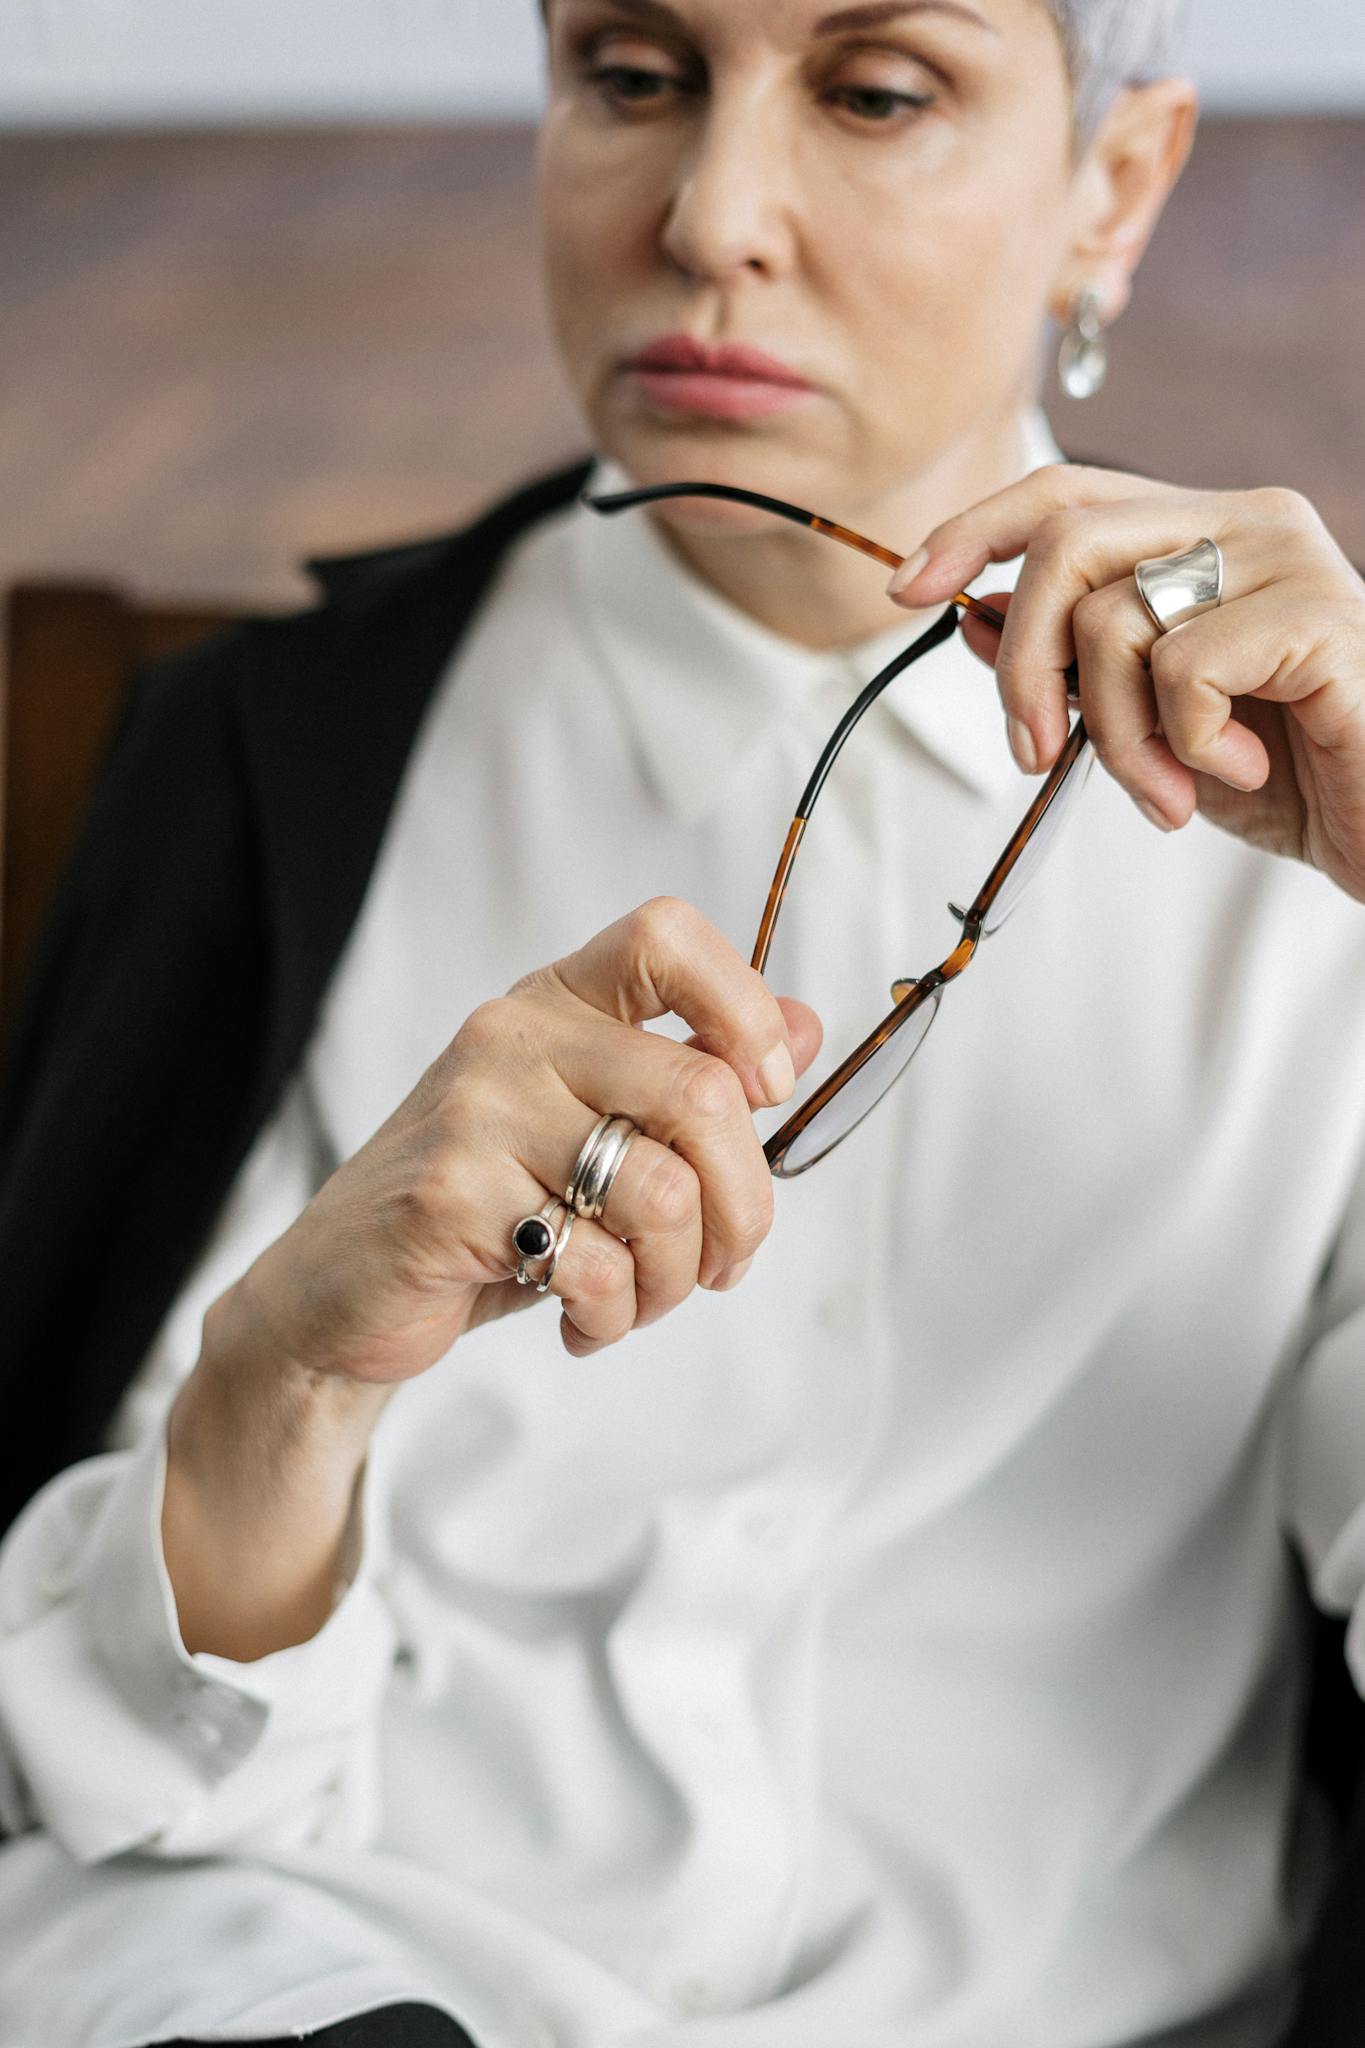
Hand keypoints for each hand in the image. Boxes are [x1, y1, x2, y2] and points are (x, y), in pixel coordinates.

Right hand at [226, 896, 822, 1372]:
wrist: (341, 1290)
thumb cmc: (486, 1208)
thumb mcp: (595, 1130)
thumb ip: (695, 1077)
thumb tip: (809, 1028)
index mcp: (558, 1001)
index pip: (666, 936)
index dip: (744, 1006)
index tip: (767, 1088)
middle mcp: (514, 1036)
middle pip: (702, 1092)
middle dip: (744, 1204)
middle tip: (724, 1262)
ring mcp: (477, 1112)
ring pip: (663, 1193)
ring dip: (675, 1277)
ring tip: (638, 1299)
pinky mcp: (451, 1195)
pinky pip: (596, 1262)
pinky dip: (613, 1314)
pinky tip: (582, 1319)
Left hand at [886, 464, 1364, 901]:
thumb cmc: (1286, 774)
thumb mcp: (1151, 724)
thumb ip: (1075, 667)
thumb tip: (973, 616)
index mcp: (1205, 528)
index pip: (1066, 492)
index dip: (975, 532)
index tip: (909, 590)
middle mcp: (1247, 520)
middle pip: (1067, 543)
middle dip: (1023, 665)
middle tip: (1035, 753)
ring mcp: (1289, 558)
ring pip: (1114, 619)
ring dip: (1115, 736)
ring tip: (1166, 792)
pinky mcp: (1318, 614)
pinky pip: (1183, 668)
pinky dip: (1186, 744)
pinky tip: (1242, 770)